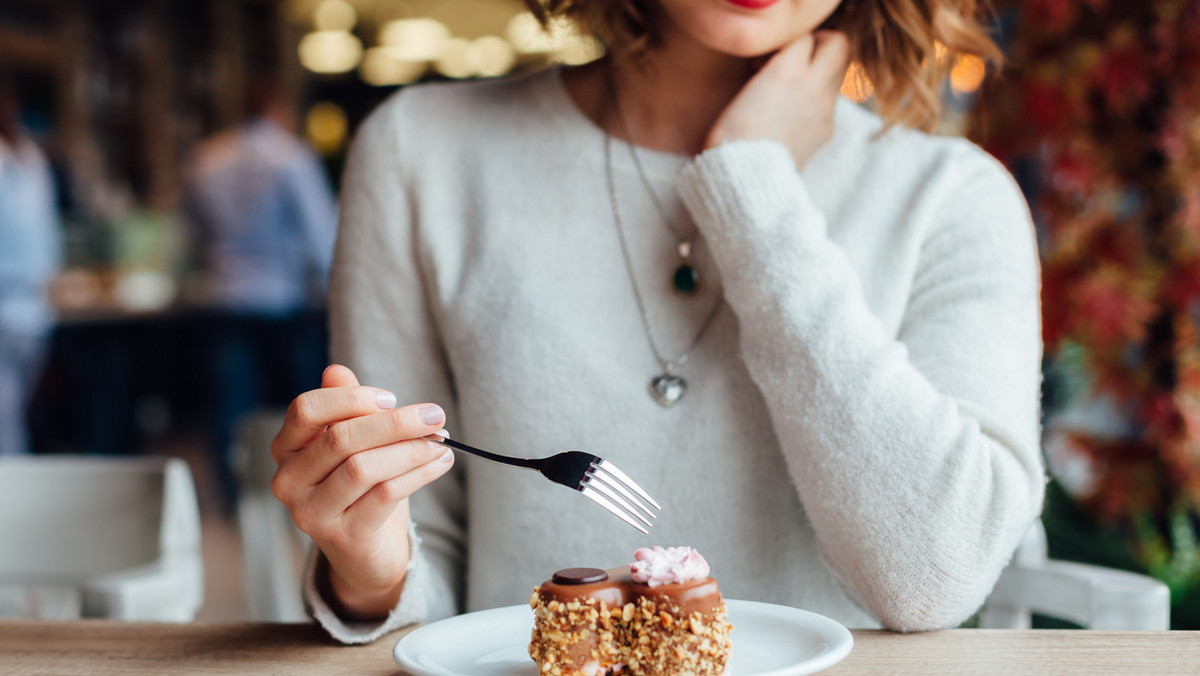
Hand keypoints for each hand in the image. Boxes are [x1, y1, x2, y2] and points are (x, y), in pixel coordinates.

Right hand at [270, 364, 454, 618]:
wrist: (365, 553)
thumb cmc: (359, 487)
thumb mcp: (353, 443)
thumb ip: (344, 408)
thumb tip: (336, 370)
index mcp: (286, 449)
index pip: (306, 410)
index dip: (351, 399)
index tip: (392, 398)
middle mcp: (288, 482)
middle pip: (340, 438)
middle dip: (395, 423)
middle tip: (435, 415)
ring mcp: (311, 513)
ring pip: (363, 468)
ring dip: (411, 449)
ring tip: (441, 441)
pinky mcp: (343, 537)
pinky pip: (384, 495)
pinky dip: (419, 474)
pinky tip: (440, 462)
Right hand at [706, 31, 850, 169]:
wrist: (748, 182)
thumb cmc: (733, 137)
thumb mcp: (745, 89)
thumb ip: (772, 66)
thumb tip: (780, 61)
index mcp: (789, 71)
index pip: (806, 36)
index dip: (789, 43)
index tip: (770, 57)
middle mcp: (814, 86)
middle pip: (839, 46)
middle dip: (820, 47)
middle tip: (797, 59)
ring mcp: (825, 111)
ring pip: (837, 75)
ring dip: (819, 74)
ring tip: (789, 91)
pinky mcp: (825, 132)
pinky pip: (829, 104)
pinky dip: (815, 102)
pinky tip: (790, 117)